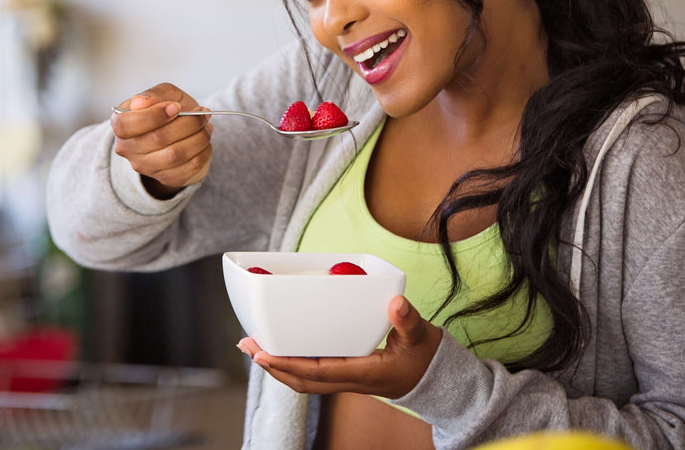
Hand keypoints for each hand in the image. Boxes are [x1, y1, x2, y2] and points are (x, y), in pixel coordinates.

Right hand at [112, 83, 212, 197]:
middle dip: (187, 123)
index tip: (176, 107)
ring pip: (175, 155)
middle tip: (202, 113)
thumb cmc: (168, 108)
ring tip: (205, 126)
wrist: (181, 131)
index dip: (154, 115)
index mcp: (120, 124)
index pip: (126, 125)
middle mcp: (128, 149)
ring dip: (198, 137)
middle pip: (157, 139)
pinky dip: (203, 151)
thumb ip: (153, 95)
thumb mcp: (162, 93)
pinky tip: (204, 141)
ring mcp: (146, 167)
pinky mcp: (166, 178)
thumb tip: (141, 102)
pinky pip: (189, 168)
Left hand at [237, 296, 441, 398]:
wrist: (438, 379)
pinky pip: (314, 374)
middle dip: (272, 365)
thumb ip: (407, 320)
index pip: (317, 373)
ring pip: (305, 380)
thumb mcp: (421, 336)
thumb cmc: (427, 357)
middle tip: (247, 345)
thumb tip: (395, 302)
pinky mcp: (348, 374)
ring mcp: (348, 380)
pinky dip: (294, 364)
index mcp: (364, 374)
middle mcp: (351, 381)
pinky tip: (284, 350)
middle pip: (302, 380)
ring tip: (256, 348)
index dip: (288, 365)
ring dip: (278, 366)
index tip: (262, 354)